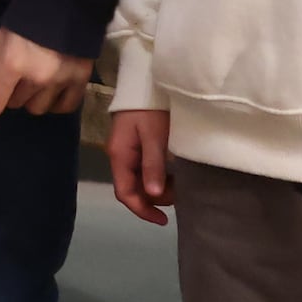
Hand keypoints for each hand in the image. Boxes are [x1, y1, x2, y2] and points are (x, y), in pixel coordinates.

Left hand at [0, 27, 92, 126]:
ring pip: (38, 108)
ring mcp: (60, 81)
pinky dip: (56, 104)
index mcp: (12, 65)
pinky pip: (65, 107)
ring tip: (36, 82)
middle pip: (16, 103)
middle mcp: (36, 78)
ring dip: (32, 99)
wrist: (67, 4)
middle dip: (11, 94)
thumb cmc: (27, 20)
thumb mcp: (1, 39)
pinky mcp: (81, 81)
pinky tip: (53, 93)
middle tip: (16, 78)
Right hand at [107, 107, 172, 222]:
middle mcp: (120, 157)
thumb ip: (153, 166)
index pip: (125, 193)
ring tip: (181, 184)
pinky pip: (145, 168)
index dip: (143, 210)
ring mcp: (128, 150)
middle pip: (133, 189)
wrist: (144, 81)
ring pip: (140, 180)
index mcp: (120, 156)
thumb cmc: (150, 108)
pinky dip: (159, 175)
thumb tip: (154, 195)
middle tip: (180, 195)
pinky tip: (174, 173)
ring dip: (159, 187)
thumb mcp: (154, 137)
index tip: (163, 219)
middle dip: (155, 198)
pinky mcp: (137, 144)